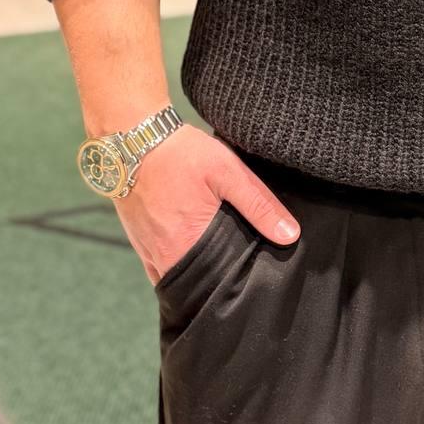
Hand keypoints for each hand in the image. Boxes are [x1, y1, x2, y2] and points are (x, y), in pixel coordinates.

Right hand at [113, 122, 300, 284]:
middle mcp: (163, 257)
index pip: (215, 285)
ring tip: (222, 265)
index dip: (234, 286)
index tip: (252, 282)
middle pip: (197, 284)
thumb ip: (259, 205)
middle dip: (217, 283)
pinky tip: (196, 255)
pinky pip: (160, 267)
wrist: (133, 137)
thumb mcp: (228, 172)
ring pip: (178, 277)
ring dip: (198, 275)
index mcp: (185, 245)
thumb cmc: (181, 154)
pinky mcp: (138, 241)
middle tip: (241, 274)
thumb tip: (290, 235)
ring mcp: (147, 250)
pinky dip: (178, 265)